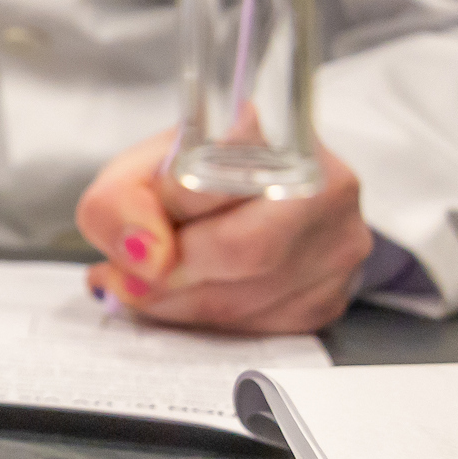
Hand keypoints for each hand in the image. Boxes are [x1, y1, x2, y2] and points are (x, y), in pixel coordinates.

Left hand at [76, 127, 373, 333]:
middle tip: (126, 277)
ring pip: (246, 298)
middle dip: (168, 273)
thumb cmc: (193, 178)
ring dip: (176, 303)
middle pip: (243, 249)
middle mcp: (324, 184)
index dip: (168, 209)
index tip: (134, 234)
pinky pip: (258, 326)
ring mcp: (338, 244)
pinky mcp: (331, 296)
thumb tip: (143, 256)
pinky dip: (205, 320)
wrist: (247, 200)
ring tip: (145, 285)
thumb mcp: (138, 170)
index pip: (225, 174)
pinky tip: (185, 298)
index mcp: (275, 132)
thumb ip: (119, 202)